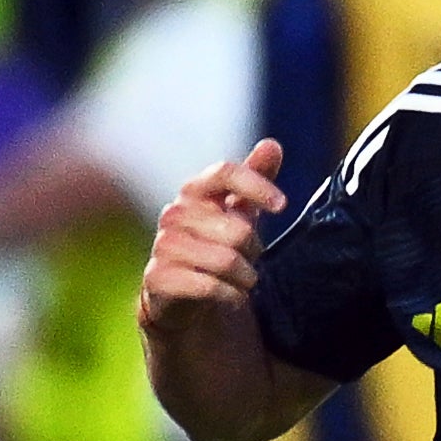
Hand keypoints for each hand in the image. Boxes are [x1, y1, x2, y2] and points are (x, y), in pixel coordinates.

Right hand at [140, 140, 285, 330]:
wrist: (184, 295)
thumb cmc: (215, 246)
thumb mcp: (239, 212)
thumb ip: (255, 178)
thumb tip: (272, 144)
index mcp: (195, 192)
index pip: (225, 173)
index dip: (256, 186)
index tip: (282, 206)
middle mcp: (174, 213)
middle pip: (238, 229)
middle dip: (254, 251)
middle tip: (248, 260)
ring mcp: (163, 245)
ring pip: (227, 260)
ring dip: (245, 276)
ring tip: (240, 280)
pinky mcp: (157, 278)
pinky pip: (210, 286)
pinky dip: (231, 295)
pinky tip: (231, 296)